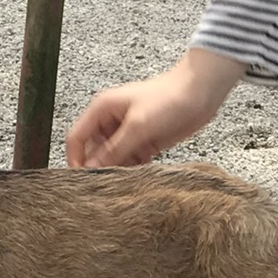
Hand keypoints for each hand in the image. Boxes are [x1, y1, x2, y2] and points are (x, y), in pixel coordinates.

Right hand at [65, 49, 245, 167]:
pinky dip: (132, 170)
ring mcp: (127, 132)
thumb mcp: (138, 125)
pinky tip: (139, 176)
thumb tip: (91, 168)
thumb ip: (114, 149)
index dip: (76, 159)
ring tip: (126, 182)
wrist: (201, 92)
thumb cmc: (169, 97)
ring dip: (117, 170)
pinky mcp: (143, 142)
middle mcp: (110, 121)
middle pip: (93, 151)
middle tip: (107, 186)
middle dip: (99, 168)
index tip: (81, 180)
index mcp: (101, 110)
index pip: (76, 138)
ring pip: (112, 158)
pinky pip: (130, 160)